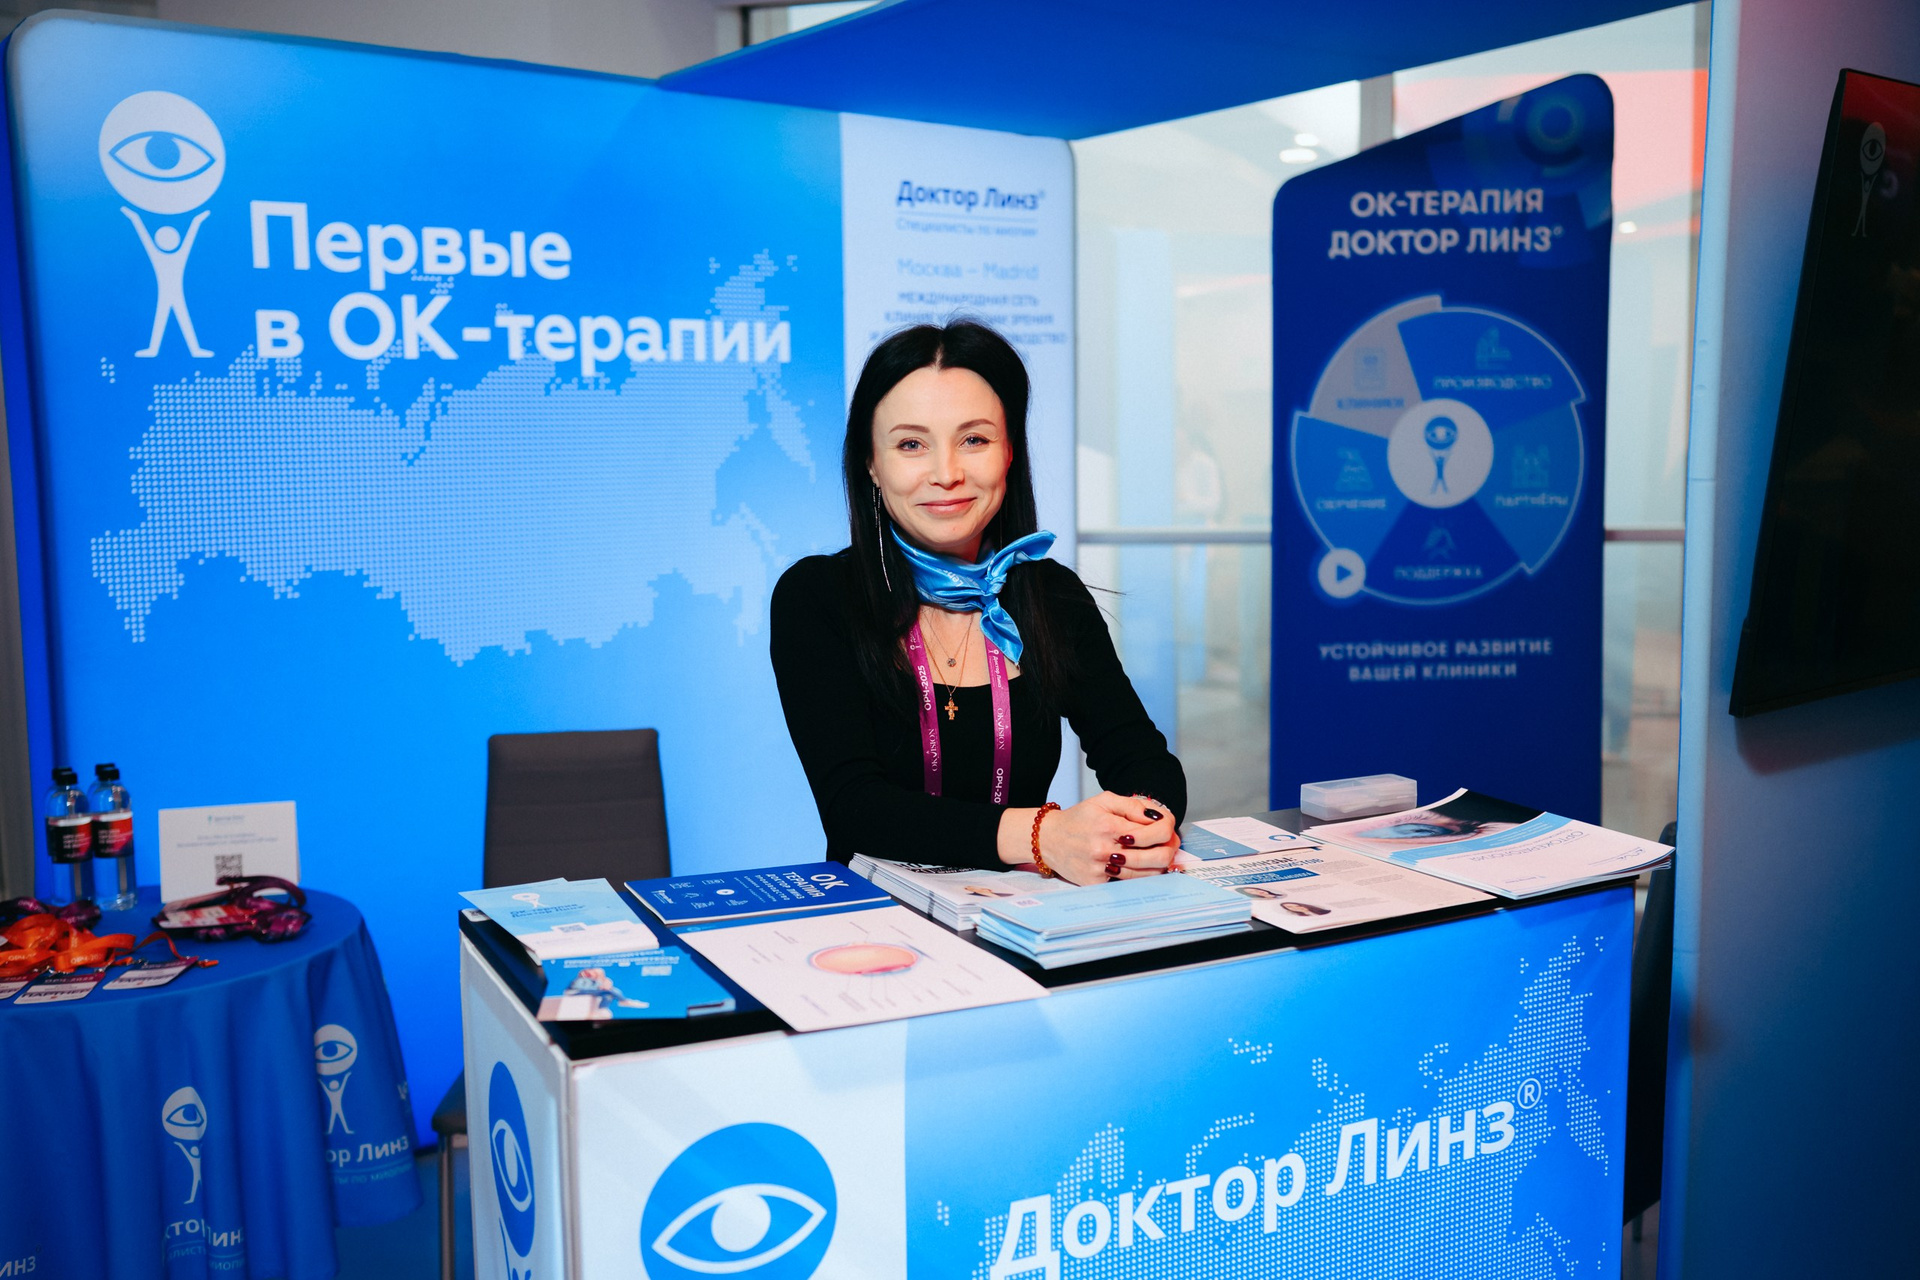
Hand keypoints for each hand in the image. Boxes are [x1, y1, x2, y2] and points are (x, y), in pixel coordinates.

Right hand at [1037, 792, 1179, 885]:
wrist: (1048, 839)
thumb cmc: (1079, 819)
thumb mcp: (1104, 800)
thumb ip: (1133, 805)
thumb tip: (1157, 817)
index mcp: (1109, 825)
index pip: (1156, 831)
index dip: (1169, 828)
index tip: (1168, 827)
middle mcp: (1105, 849)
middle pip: (1159, 857)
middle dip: (1171, 849)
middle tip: (1170, 844)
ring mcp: (1100, 869)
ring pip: (1148, 874)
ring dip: (1159, 864)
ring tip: (1157, 853)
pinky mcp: (1096, 883)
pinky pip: (1129, 883)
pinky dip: (1139, 874)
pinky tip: (1137, 864)